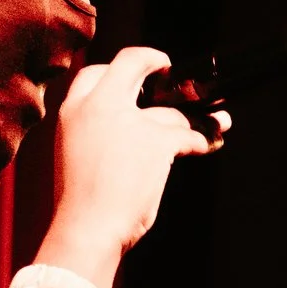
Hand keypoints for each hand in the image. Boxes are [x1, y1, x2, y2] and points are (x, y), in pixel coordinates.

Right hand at [32, 47, 228, 287]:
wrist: (86, 228)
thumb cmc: (80, 203)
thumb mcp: (74, 154)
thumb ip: (96, 131)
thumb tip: (132, 124)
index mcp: (72, 111)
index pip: (93, 72)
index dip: (118, 69)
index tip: (135, 74)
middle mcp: (99, 106)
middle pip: (133, 62)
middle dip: (154, 59)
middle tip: (167, 68)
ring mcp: (129, 121)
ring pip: (170, 111)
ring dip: (192, 119)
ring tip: (214, 122)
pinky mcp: (156, 141)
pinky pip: (189, 134)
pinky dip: (203, 140)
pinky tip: (209, 144)